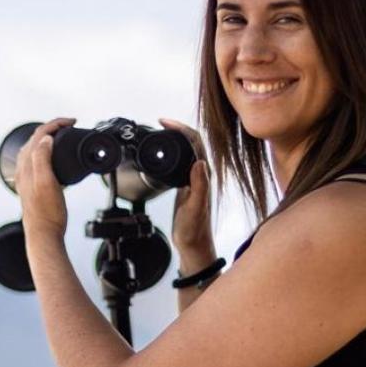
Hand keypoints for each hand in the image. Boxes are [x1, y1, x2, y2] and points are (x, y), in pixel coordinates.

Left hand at [14, 117, 76, 240]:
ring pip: (34, 149)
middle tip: (69, 125)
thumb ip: (42, 158)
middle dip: (52, 128)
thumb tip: (45, 138)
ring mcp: (27, 178)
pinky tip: (53, 159)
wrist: (43, 234)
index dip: (56, 124)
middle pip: (36, 139)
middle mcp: (24, 169)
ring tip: (62, 136)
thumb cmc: (47, 212)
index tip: (71, 122)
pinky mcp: (32, 186)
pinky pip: (36, 160)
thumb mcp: (47, 182)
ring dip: (47, 138)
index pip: (39, 134)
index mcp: (27, 165)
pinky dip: (46, 152)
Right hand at [158, 117, 214, 254]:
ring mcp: (194, 177)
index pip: (196, 142)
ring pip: (187, 149)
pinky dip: (173, 149)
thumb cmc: (194, 229)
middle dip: (178, 127)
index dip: (181, 129)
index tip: (165, 123)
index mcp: (204, 175)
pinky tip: (164, 150)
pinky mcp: (187, 183)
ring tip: (162, 130)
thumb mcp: (194, 208)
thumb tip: (201, 162)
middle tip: (161, 122)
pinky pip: (182, 159)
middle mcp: (202, 173)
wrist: (193, 244)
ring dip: (176, 136)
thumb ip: (199, 186)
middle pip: (193, 141)